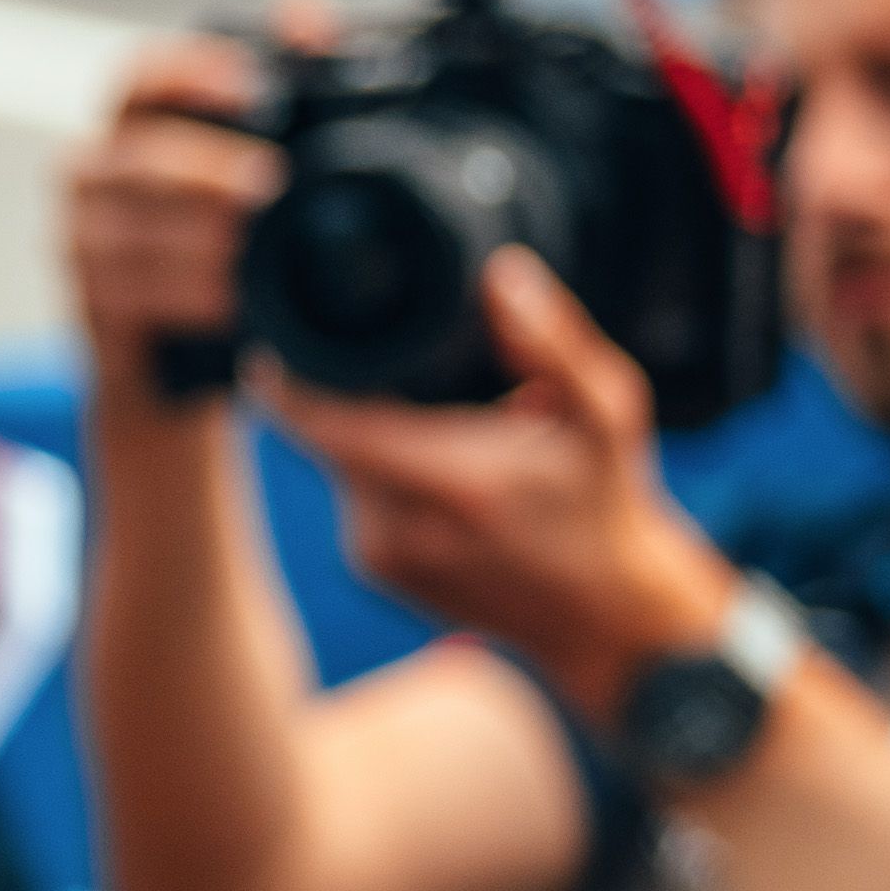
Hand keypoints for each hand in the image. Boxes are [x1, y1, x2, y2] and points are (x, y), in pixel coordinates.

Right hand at [62, 9, 318, 421]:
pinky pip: (126, 292)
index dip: (187, 70)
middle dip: (204, 169)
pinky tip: (230, 302)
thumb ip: (283, 90)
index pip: (139, 76)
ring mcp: (78, 241)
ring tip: (252, 252)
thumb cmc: (221, 258)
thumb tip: (306, 9)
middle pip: (135, 155)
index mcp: (131, 129)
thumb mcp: (255, 177)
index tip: (247, 83)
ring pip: (127, 228)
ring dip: (197, 240)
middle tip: (267, 185)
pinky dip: (184, 295)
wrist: (174, 377)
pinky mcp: (84, 304)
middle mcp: (91, 175)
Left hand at [260, 249, 737, 719]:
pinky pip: (354, 497)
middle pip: (328, 435)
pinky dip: (379, 471)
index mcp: (450, 482)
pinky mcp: (375, 571)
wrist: (602, 618)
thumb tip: (500, 272)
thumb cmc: (606, 504)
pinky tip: (434, 462)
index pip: (327, 421)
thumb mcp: (604, 413)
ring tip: (442, 421)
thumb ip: (551, 340)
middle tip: (390, 358)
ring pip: (340, 464)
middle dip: (345, 392)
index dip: (291, 378)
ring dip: (370, 433)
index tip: (282, 333)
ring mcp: (381, 557)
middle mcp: (400, 527)